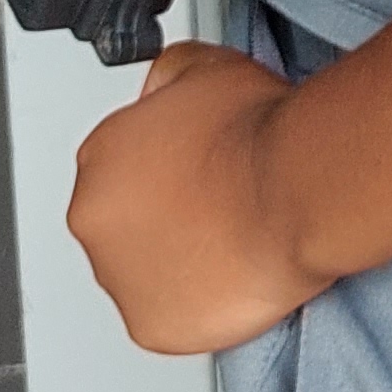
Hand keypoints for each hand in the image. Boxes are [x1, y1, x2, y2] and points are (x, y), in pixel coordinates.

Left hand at [68, 40, 331, 355]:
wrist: (297, 186)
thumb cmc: (262, 134)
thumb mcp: (207, 66)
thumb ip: (167, 76)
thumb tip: (161, 85)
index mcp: (100, 158)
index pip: (122, 169)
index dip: (169, 169)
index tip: (200, 173)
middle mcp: (95, 219)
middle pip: (129, 224)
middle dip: (169, 219)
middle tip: (222, 208)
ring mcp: (119, 278)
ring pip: (147, 274)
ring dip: (183, 261)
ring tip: (235, 240)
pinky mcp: (152, 325)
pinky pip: (171, 319)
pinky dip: (200, 305)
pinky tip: (235, 274)